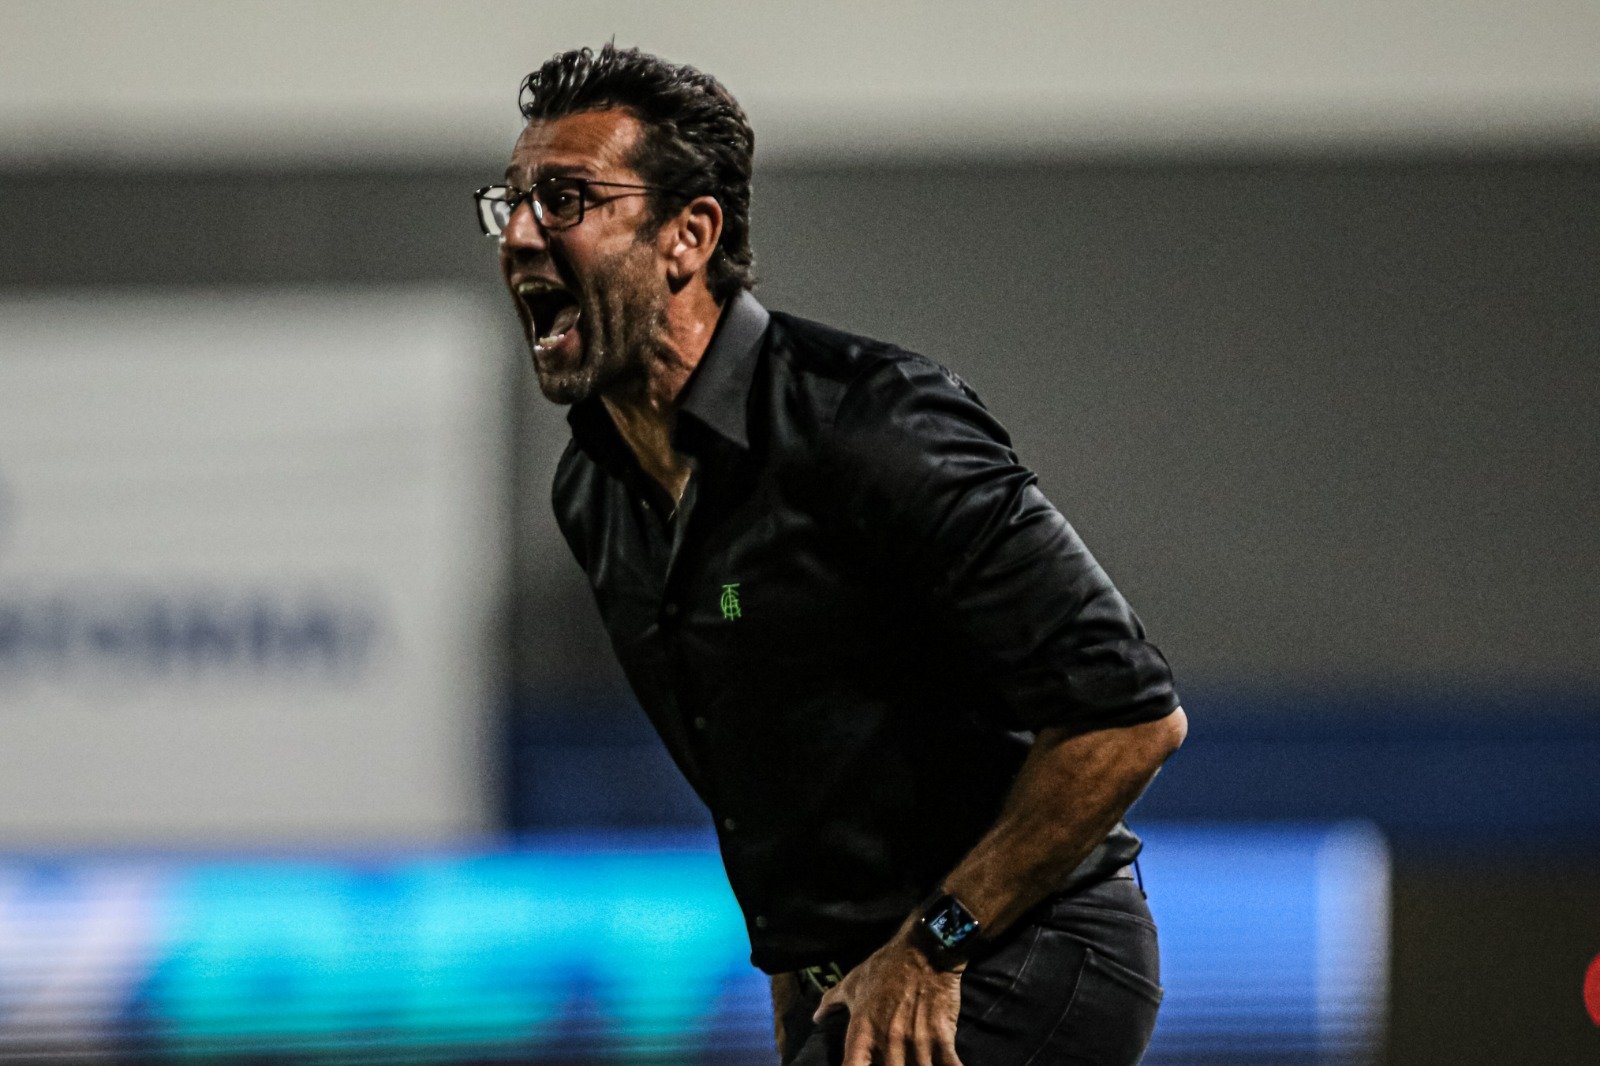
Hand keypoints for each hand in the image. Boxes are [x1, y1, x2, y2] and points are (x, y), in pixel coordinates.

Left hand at [812, 926, 964, 1065]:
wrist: (924, 950)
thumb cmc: (886, 966)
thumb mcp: (852, 981)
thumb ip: (832, 1002)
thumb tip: (816, 1017)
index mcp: (864, 1030)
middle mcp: (888, 1041)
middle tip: (893, 1063)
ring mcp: (915, 1041)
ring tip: (918, 1064)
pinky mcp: (941, 1037)